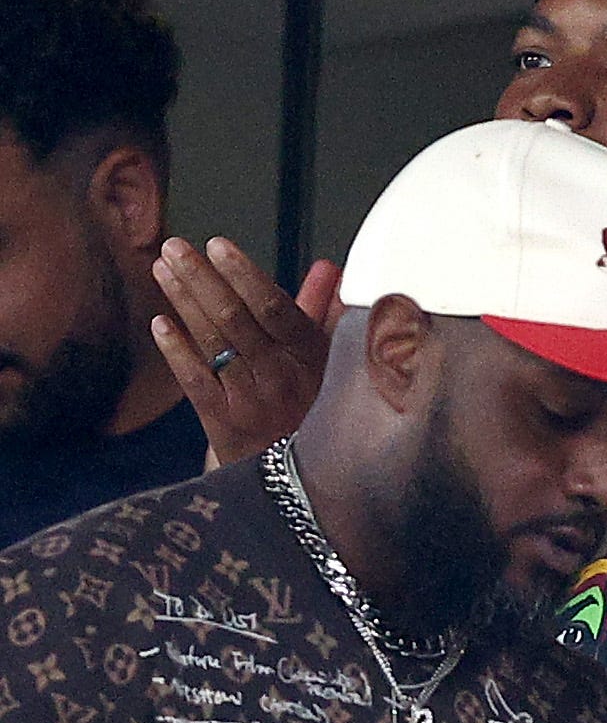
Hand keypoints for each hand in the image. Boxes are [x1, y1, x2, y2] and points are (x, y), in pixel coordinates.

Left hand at [149, 238, 339, 464]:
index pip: (274, 306)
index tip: (219, 245)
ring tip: (162, 268)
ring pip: (212, 341)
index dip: (243, 274)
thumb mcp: (332, 359)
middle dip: (201, 277)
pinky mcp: (222, 419)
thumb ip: (325, 311)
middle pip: (234, 317)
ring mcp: (248, 397)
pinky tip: (159, 323)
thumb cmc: (317, 406)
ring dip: (183, 301)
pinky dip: (175, 350)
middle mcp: (279, 374)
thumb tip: (329, 269)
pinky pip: (194, 379)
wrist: (303, 476)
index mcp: (310, 355)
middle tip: (175, 247)